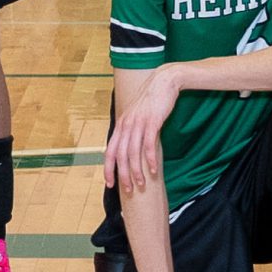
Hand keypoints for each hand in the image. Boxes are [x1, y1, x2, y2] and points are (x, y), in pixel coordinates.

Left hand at [104, 68, 179, 193]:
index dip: (108, 169)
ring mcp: (138, 123)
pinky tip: (152, 169)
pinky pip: (148, 144)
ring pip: (133, 153)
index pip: (109, 151)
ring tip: (142, 184)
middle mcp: (126, 125)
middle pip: (120, 156)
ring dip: (137, 171)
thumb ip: (130, 129)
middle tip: (129, 190)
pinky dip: (149, 159)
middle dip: (123, 175)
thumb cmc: (150, 101)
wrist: (163, 82)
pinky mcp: (152, 121)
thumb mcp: (135, 115)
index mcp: (121, 125)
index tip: (110, 184)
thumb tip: (126, 146)